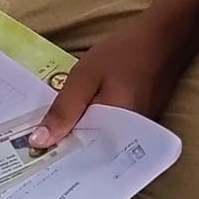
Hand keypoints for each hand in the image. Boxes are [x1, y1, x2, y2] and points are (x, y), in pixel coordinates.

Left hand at [31, 18, 190, 148]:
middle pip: (92, 156)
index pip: (81, 158)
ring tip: (51, 143)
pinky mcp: (140, 125)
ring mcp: (137, 135)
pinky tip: (77, 127)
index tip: (32, 160)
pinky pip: (111, 136)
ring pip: (101, 146)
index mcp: (116, 132)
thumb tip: (38, 143)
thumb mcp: (85, 77)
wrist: (165, 38)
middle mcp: (129, 141)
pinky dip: (94, 132)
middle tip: (36, 151)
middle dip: (67, 153)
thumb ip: (64, 111)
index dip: (57, 159)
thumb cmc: (124, 53)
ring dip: (80, 143)